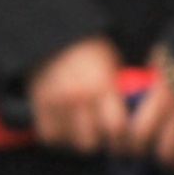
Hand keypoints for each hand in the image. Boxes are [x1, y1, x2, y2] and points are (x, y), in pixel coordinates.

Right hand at [24, 37, 127, 157]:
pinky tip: (65, 128)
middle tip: (101, 137)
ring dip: (77, 141)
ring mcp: (55, 101)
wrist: (55, 31)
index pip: (116, 128)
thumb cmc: (92, 49)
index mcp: (102, 84)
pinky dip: (57, 136)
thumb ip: (122, 94)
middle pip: (90, 142)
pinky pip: (49, 136)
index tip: (122, 140)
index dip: (121, 139)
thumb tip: (135, 124)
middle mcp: (78, 95)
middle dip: (98, 142)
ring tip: (82, 131)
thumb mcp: (115, 65)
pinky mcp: (38, 103)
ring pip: (69, 143)